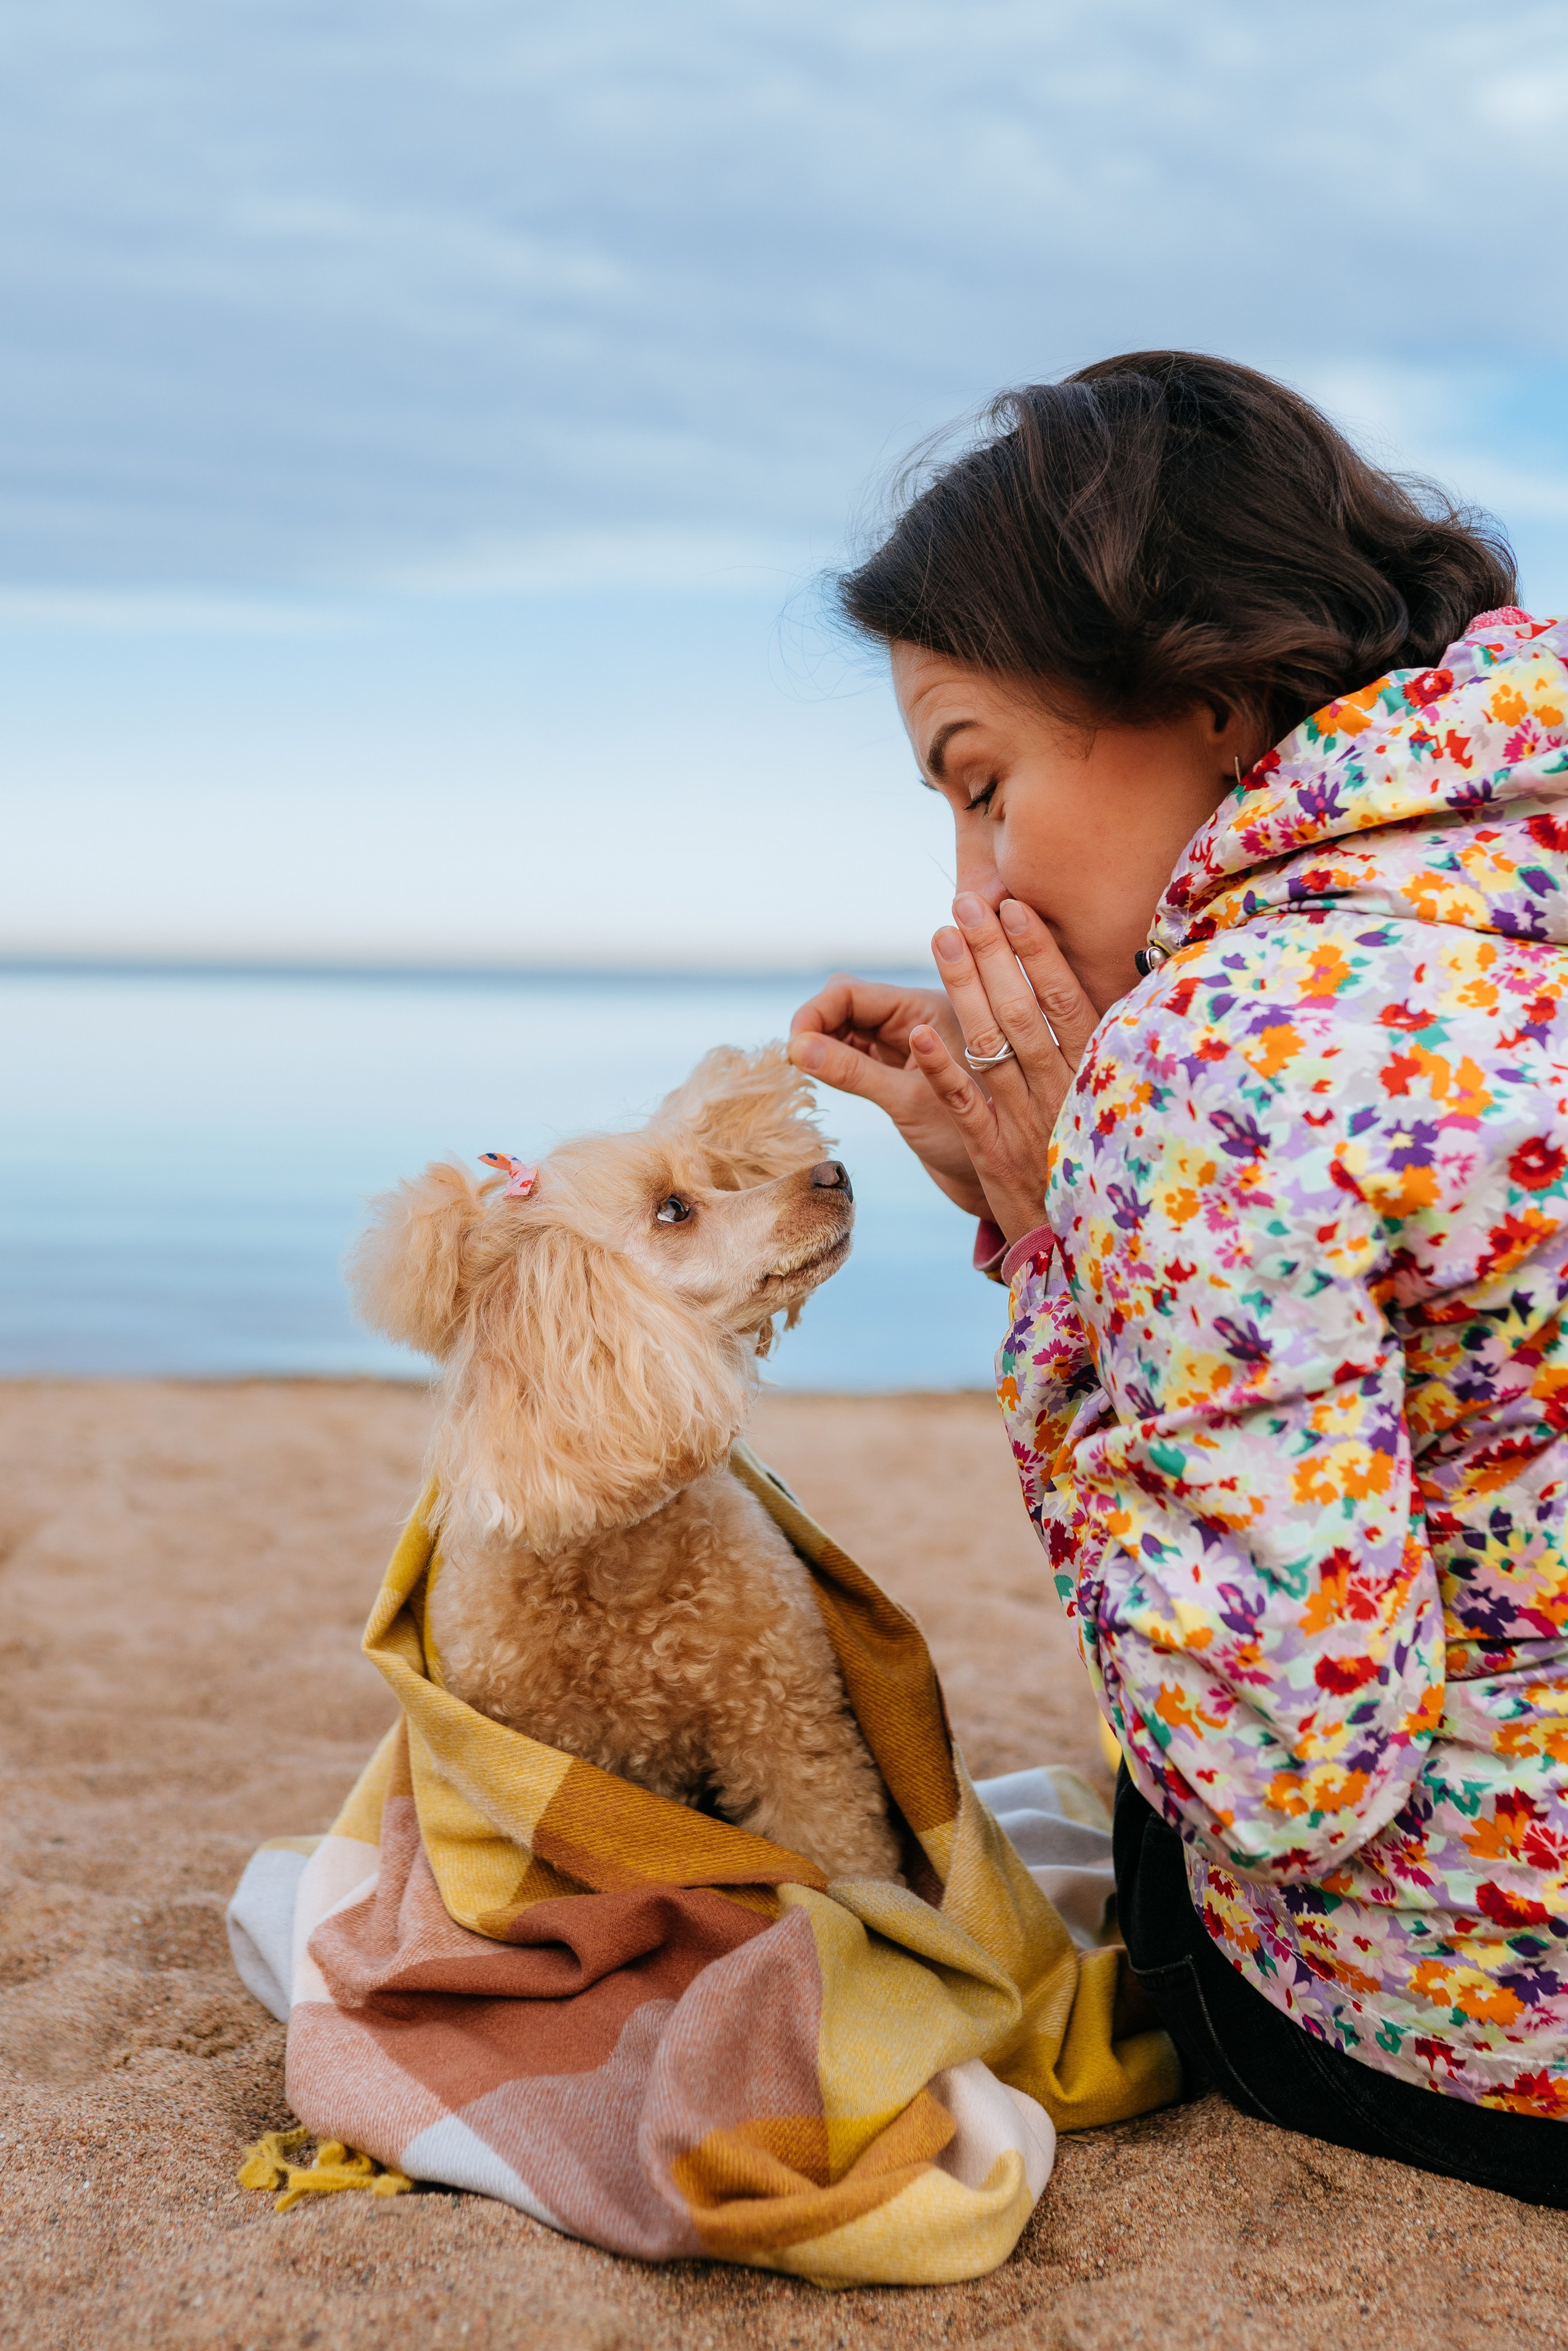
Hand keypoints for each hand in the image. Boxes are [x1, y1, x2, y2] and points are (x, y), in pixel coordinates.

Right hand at [788, 975, 988, 1215]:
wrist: (1002, 1183)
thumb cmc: (972, 1143)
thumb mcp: (908, 1102)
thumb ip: (854, 1072)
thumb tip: (797, 1048)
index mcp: (927, 1009)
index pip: (851, 992)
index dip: (814, 1013)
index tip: (792, 1048)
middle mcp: (917, 1019)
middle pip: (845, 1004)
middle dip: (814, 1025)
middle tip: (794, 1064)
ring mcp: (906, 1046)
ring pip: (848, 1029)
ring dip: (822, 1044)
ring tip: (804, 1075)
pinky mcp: (900, 1072)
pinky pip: (856, 1056)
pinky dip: (834, 1063)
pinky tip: (820, 1081)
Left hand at [910, 895, 1100, 1243]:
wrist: (1087, 1250)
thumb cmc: (1098, 1172)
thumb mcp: (1109, 1108)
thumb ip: (1099, 1058)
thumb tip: (1101, 997)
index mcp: (1093, 1075)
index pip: (1066, 1000)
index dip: (1040, 953)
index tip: (1016, 907)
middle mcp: (1062, 1091)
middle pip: (1024, 1011)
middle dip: (993, 954)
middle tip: (965, 904)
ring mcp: (1026, 1121)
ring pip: (992, 1045)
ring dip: (964, 990)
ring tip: (941, 939)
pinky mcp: (993, 1154)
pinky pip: (965, 1104)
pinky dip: (942, 1069)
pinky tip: (917, 1035)